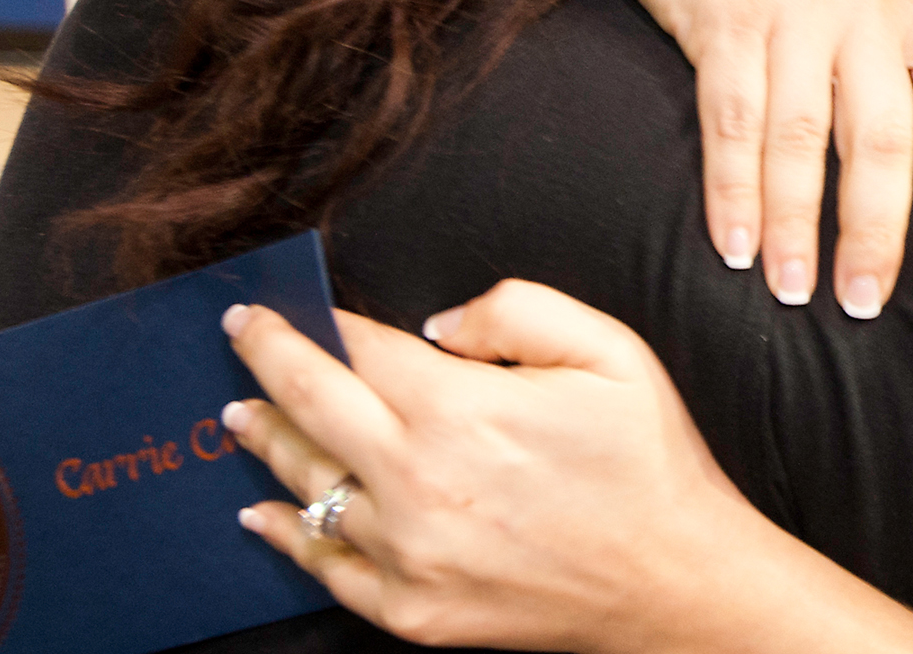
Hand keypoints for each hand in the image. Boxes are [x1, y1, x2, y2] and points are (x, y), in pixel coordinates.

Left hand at [221, 284, 750, 652]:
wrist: (675, 581)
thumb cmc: (647, 460)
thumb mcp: (608, 348)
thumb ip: (516, 308)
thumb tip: (437, 324)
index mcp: (458, 408)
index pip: (355, 348)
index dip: (310, 319)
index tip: (275, 300)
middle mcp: (417, 481)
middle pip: (309, 406)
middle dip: (264, 359)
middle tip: (237, 332)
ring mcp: (409, 553)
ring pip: (307, 485)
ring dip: (265, 440)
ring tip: (238, 412)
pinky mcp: (413, 610)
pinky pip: (326, 568)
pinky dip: (282, 536)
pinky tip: (258, 511)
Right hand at [592, 0, 912, 315]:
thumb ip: (889, 15)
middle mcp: (863, 3)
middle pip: (884, 139)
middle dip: (878, 232)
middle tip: (865, 301)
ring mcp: (795, 8)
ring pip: (804, 141)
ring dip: (797, 226)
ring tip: (793, 291)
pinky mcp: (726, 15)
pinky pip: (734, 120)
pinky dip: (732, 190)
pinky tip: (732, 243)